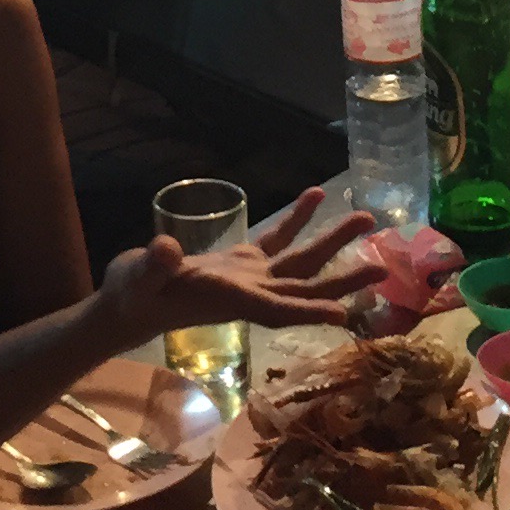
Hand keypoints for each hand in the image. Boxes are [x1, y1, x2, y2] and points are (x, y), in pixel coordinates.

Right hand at [96, 191, 376, 344]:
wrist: (127, 303)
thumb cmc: (131, 297)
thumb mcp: (137, 282)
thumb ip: (153, 268)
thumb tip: (165, 249)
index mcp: (230, 301)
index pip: (276, 310)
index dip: (308, 313)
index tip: (344, 314)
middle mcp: (249, 292)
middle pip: (305, 288)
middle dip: (342, 278)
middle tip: (383, 266)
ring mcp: (248, 277)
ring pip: (300, 262)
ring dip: (332, 242)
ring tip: (366, 219)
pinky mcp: (241, 262)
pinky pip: (278, 240)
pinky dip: (297, 219)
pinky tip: (315, 195)